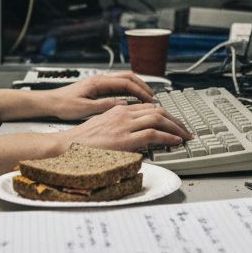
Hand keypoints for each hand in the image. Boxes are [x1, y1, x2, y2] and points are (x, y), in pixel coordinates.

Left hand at [43, 72, 158, 120]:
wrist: (50, 102)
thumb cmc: (63, 105)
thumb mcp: (84, 109)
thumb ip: (104, 105)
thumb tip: (122, 104)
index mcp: (98, 82)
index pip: (125, 82)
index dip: (140, 90)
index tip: (149, 99)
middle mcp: (100, 78)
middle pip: (128, 76)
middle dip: (142, 85)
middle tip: (152, 96)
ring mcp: (99, 81)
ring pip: (123, 79)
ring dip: (136, 86)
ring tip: (145, 97)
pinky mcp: (97, 87)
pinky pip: (117, 84)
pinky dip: (128, 89)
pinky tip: (132, 99)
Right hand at [59, 102, 192, 152]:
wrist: (66, 146)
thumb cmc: (82, 141)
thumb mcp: (104, 127)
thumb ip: (120, 126)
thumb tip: (135, 133)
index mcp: (118, 109)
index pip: (148, 107)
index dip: (165, 114)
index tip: (174, 122)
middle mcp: (123, 113)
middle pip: (157, 110)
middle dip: (175, 119)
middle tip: (185, 129)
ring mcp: (124, 125)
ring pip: (158, 119)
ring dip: (176, 127)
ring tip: (185, 135)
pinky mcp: (124, 139)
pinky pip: (153, 133)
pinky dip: (168, 136)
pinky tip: (175, 141)